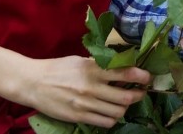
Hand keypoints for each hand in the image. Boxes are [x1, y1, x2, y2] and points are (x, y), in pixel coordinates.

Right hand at [24, 55, 150, 127]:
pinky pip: (105, 122)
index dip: (141, 76)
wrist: (34, 83)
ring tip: (125, 102)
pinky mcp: (79, 116)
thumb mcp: (80, 60)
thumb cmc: (58, 68)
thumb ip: (99, 64)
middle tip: (141, 92)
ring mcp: (85, 104)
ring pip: (118, 112)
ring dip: (125, 108)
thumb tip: (120, 66)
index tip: (148, 77)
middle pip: (126, 97)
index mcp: (92, 69)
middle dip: (138, 95)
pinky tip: (111, 112)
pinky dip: (113, 118)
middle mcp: (91, 87)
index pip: (124, 73)